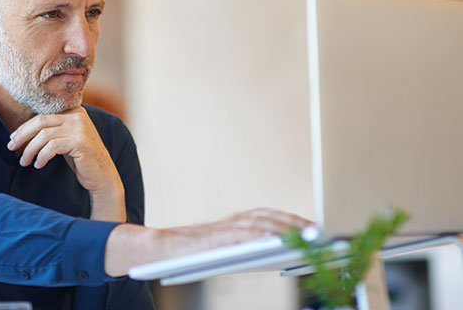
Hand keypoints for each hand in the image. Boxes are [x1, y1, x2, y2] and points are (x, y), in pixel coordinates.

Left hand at [7, 106, 124, 220]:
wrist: (103, 177)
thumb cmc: (81, 159)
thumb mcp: (66, 139)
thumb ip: (52, 130)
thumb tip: (22, 130)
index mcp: (74, 111)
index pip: (42, 115)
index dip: (24, 127)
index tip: (13, 139)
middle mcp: (78, 116)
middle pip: (40, 121)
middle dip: (22, 135)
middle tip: (10, 147)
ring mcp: (80, 128)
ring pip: (44, 135)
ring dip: (29, 149)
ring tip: (24, 162)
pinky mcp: (80, 143)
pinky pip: (52, 147)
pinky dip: (42, 156)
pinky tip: (38, 165)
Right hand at [104, 208, 312, 276]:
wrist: (156, 252)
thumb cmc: (190, 256)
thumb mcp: (224, 252)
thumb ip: (246, 249)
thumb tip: (278, 253)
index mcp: (234, 225)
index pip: (268, 217)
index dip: (291, 220)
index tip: (314, 228)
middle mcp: (229, 223)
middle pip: (267, 216)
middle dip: (293, 222)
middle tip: (316, 232)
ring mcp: (220, 229)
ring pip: (256, 222)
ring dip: (282, 226)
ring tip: (303, 236)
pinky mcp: (211, 239)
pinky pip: (238, 235)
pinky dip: (257, 235)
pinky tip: (274, 241)